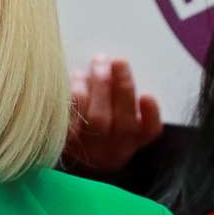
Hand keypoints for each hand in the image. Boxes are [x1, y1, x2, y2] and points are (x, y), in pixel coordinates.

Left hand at [64, 56, 162, 175]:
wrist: (62, 152)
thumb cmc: (92, 122)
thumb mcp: (114, 114)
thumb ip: (120, 95)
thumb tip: (115, 65)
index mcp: (131, 141)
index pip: (149, 132)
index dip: (151, 115)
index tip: (147, 96)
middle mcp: (113, 149)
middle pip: (124, 123)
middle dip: (123, 88)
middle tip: (119, 61)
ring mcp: (88, 148)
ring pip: (98, 119)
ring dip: (99, 85)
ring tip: (98, 63)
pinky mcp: (64, 140)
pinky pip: (71, 116)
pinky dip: (75, 92)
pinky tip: (77, 75)